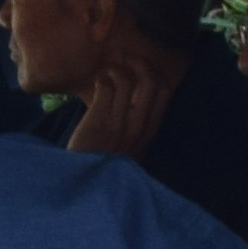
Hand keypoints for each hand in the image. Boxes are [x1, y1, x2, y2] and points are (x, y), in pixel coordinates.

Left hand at [62, 49, 178, 161]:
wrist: (82, 187)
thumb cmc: (103, 164)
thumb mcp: (129, 148)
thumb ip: (136, 127)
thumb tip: (137, 98)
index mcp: (148, 133)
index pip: (165, 93)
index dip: (156, 75)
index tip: (143, 71)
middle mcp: (137, 128)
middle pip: (151, 83)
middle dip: (141, 65)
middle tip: (128, 61)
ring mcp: (118, 126)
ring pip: (127, 81)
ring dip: (116, 70)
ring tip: (108, 72)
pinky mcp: (97, 123)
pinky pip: (106, 87)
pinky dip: (102, 80)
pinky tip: (97, 84)